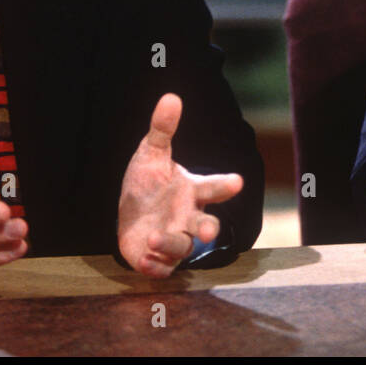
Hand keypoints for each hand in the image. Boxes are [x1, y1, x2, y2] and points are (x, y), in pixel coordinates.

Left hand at [118, 93, 243, 278]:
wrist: (128, 213)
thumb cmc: (148, 182)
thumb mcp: (151, 153)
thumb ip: (162, 129)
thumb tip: (171, 96)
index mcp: (192, 191)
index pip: (213, 187)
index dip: (225, 186)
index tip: (236, 181)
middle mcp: (188, 217)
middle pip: (207, 226)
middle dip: (208, 229)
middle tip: (206, 230)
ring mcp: (175, 238)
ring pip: (182, 247)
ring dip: (172, 243)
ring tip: (155, 237)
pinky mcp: (157, 258)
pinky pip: (162, 267)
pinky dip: (156, 264)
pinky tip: (146, 256)